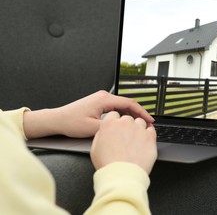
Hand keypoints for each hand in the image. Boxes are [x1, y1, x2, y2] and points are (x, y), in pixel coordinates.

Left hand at [23, 90, 154, 138]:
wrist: (57, 120)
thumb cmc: (71, 122)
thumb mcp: (93, 128)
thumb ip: (111, 127)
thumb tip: (124, 128)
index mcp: (104, 99)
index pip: (129, 103)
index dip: (142, 112)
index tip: (150, 120)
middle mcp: (104, 96)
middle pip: (127, 103)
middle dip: (138, 113)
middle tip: (147, 124)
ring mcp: (101, 99)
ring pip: (122, 106)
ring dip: (130, 114)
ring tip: (138, 125)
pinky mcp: (98, 103)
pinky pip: (115, 107)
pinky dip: (123, 114)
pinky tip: (125, 123)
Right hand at [90, 111, 156, 173]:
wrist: (122, 176)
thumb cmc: (108, 165)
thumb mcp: (94, 148)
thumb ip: (100, 135)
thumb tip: (104, 131)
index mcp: (109, 124)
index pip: (114, 115)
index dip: (116, 122)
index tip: (117, 128)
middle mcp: (125, 123)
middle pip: (128, 118)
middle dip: (127, 125)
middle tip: (126, 137)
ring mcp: (138, 129)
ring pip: (140, 122)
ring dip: (138, 128)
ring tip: (136, 140)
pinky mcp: (150, 136)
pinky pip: (151, 129)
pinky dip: (149, 133)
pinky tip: (145, 140)